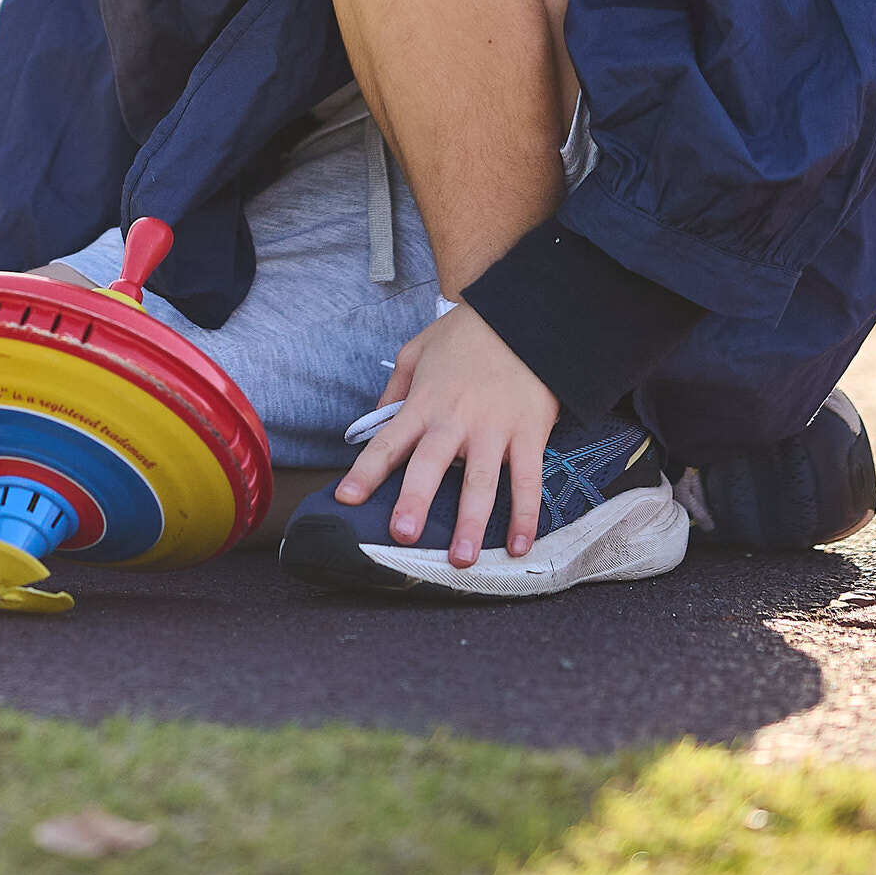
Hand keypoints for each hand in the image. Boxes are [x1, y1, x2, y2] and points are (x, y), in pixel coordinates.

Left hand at [334, 305, 558, 566]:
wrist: (521, 315)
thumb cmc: (465, 336)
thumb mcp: (415, 351)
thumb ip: (394, 389)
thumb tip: (376, 421)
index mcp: (423, 403)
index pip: (387, 442)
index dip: (365, 473)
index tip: (346, 499)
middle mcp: (455, 421)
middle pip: (431, 467)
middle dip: (415, 502)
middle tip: (403, 535)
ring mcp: (494, 430)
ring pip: (481, 483)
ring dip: (472, 523)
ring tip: (462, 559)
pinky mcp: (529, 434)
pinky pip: (528, 481)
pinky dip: (526, 515)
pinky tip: (519, 546)